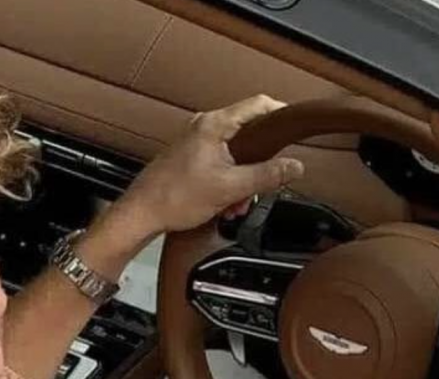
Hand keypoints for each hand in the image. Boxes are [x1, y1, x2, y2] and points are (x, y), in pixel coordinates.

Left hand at [112, 95, 305, 238]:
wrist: (141, 214)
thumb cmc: (174, 198)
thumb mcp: (230, 188)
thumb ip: (267, 176)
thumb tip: (295, 166)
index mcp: (214, 125)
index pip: (258, 105)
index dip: (281, 113)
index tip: (297, 127)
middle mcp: (204, 126)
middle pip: (250, 134)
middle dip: (260, 164)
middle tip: (263, 184)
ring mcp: (197, 140)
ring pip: (237, 154)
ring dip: (244, 180)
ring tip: (237, 203)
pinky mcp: (192, 156)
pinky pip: (222, 163)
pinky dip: (229, 182)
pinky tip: (226, 204)